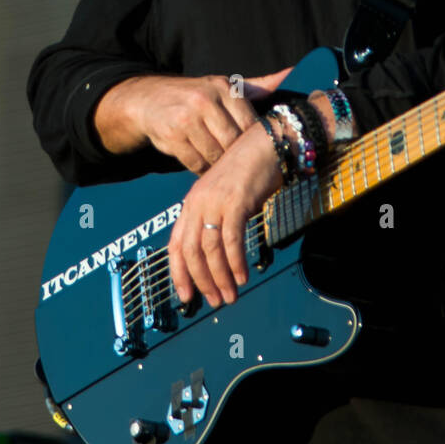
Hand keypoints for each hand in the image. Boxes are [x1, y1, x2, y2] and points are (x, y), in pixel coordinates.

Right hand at [97, 68, 289, 171]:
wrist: (148, 99)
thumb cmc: (195, 96)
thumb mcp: (224, 87)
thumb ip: (258, 86)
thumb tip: (291, 72)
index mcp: (224, 88)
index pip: (250, 124)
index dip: (252, 142)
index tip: (252, 149)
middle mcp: (206, 100)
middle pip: (233, 142)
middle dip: (235, 156)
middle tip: (237, 163)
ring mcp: (187, 119)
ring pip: (215, 155)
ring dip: (218, 165)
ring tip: (221, 165)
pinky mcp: (171, 137)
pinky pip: (196, 163)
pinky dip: (201, 169)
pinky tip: (203, 164)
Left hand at [166, 118, 286, 308]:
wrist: (268, 142)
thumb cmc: (251, 170)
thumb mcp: (226, 196)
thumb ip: (218, 219)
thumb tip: (219, 252)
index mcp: (191, 203)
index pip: (176, 244)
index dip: (179, 273)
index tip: (186, 295)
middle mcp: (197, 202)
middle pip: (190, 251)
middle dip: (201, 281)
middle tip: (214, 300)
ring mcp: (214, 202)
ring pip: (210, 250)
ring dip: (220, 277)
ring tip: (231, 295)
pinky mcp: (234, 202)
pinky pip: (231, 240)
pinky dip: (235, 262)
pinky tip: (243, 275)